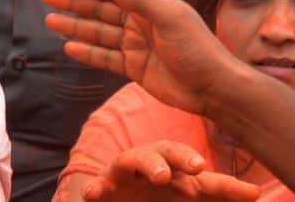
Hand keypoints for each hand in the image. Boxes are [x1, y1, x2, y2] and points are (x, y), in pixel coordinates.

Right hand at [42, 0, 232, 115]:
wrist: (214, 88)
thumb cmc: (196, 48)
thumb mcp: (170, 17)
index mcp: (149, 5)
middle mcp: (139, 22)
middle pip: (100, 10)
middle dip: (74, 3)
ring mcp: (135, 45)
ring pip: (98, 33)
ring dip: (75, 26)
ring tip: (50, 20)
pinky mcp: (133, 67)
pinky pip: (104, 57)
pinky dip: (87, 52)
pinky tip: (69, 48)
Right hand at [82, 141, 259, 201]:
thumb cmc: (156, 200)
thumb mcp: (189, 198)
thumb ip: (216, 193)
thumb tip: (254, 193)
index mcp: (177, 175)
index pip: (204, 177)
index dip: (226, 186)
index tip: (250, 194)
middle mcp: (151, 169)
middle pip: (166, 151)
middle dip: (181, 155)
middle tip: (197, 166)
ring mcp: (125, 177)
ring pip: (132, 158)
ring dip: (147, 163)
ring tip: (160, 175)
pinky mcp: (103, 189)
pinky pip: (98, 184)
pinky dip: (96, 187)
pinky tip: (93, 193)